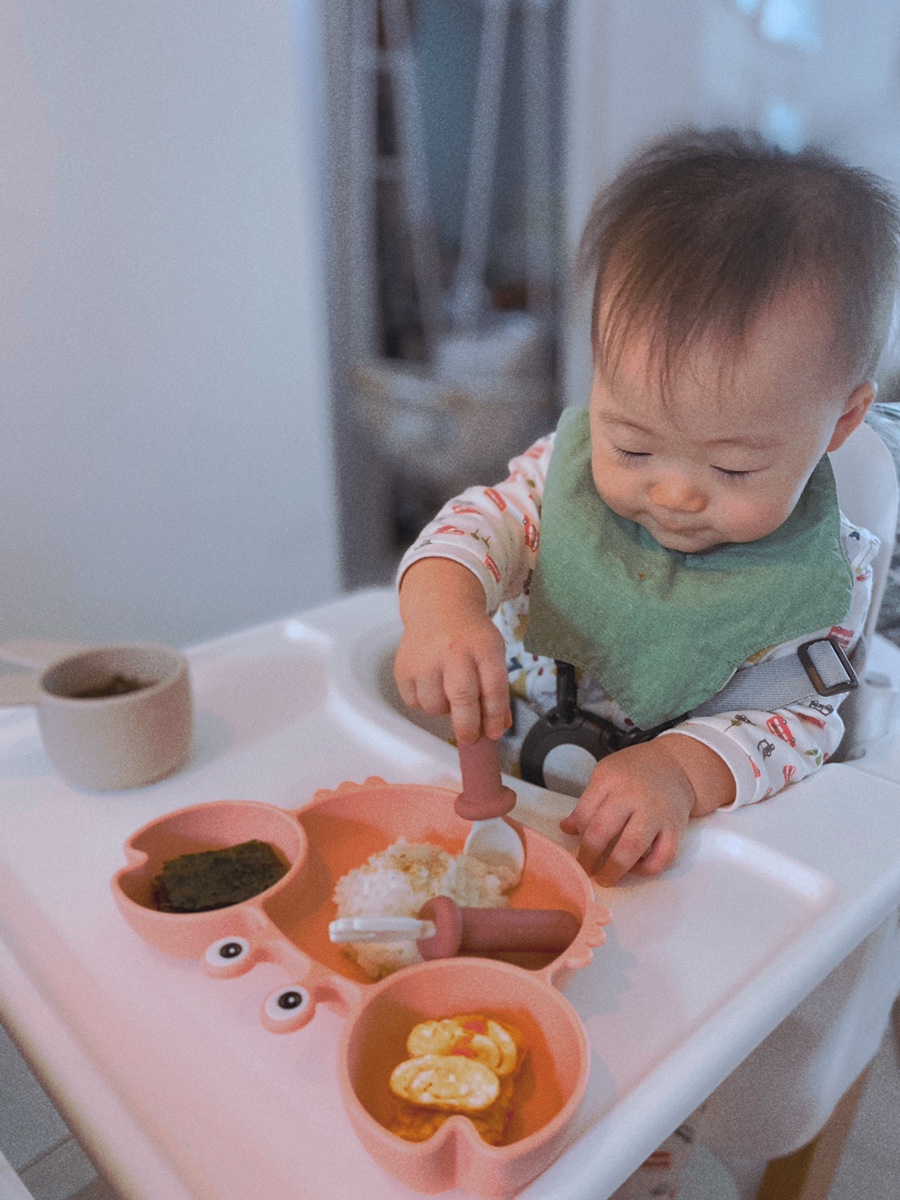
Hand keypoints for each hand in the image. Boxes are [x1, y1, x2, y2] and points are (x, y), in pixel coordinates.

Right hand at [395, 560, 511, 744]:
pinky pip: (415, 703)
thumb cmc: (470, 636)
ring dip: (444, 710)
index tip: (494, 734)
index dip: (495, 716)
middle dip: (468, 726)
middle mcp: (453, 650)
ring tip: (449, 693)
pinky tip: (432, 685)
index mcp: (483, 646)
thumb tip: (498, 727)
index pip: (493, 687)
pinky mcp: (404, 668)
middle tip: (470, 737)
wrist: (439, 606)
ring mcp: (425, 658)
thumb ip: (497, 690)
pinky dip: (425, 702)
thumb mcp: (492, 653)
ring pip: (435, 706)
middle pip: (462, 697)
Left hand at [559, 734, 734, 885]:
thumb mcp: (605, 775)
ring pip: (632, 847)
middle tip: (585, 870)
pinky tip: (637, 868)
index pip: (585, 813)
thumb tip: (567, 828)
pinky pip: (663, 856)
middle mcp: (633, 794)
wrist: (676, 764)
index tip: (576, 849)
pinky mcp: (675, 827)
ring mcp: (656, 812)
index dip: (578, 836)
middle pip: (602, 831)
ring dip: (615, 869)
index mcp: (610, 779)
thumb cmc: (635, 771)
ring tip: (606, 878)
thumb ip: (586, 802)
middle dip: (589, 857)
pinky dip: (648, 869)